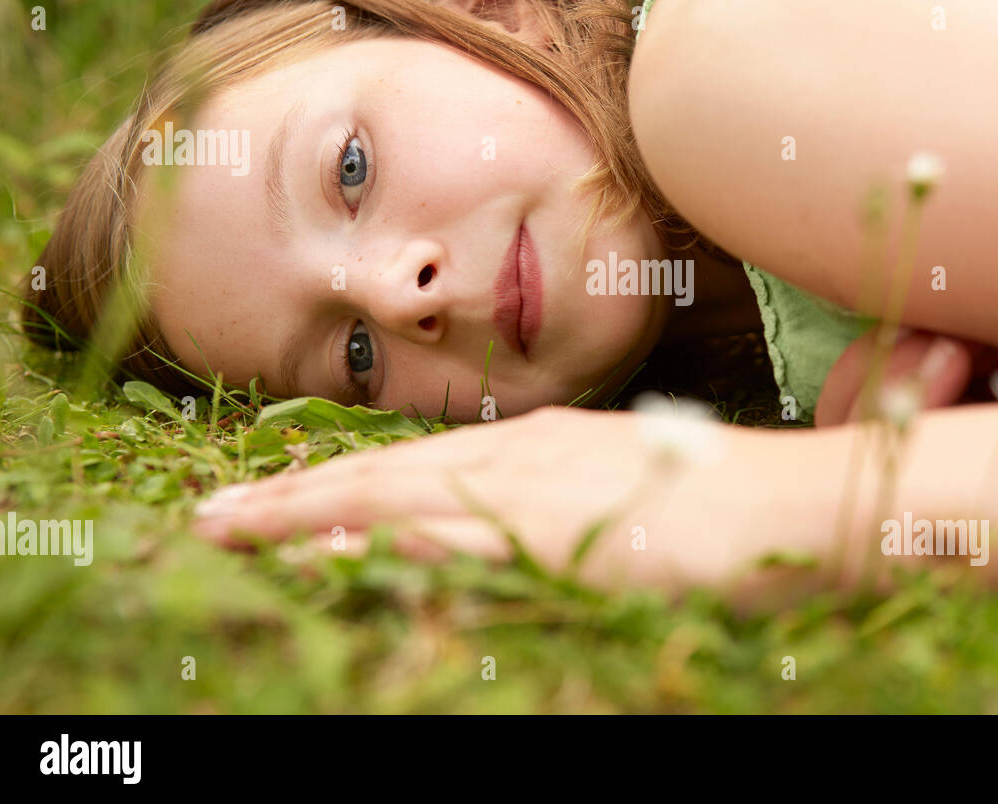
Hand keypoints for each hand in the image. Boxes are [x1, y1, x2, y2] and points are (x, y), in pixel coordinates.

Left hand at [191, 405, 832, 600]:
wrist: (785, 501)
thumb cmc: (718, 499)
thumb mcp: (620, 487)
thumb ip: (557, 496)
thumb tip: (505, 516)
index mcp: (532, 442)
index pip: (409, 461)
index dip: (334, 478)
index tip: (274, 494)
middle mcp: (515, 454)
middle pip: (380, 472)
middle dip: (291, 493)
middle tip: (211, 514)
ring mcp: (526, 490)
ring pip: (390, 498)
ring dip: (304, 514)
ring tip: (229, 530)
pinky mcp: (545, 533)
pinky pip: (438, 540)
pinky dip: (371, 545)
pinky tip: (318, 555)